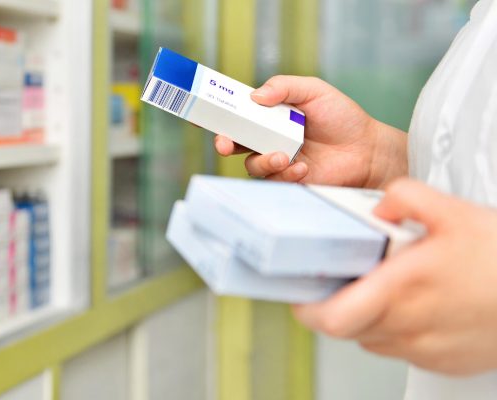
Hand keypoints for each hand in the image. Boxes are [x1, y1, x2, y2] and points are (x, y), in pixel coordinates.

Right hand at [215, 75, 406, 187]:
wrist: (367, 150)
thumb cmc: (343, 118)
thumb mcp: (314, 91)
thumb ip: (284, 87)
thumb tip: (254, 97)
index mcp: (270, 116)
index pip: (238, 114)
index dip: (218, 115)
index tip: (202, 115)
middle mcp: (268, 138)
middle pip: (234, 142)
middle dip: (223, 142)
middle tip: (224, 144)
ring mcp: (277, 160)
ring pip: (251, 164)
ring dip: (262, 161)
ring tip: (283, 156)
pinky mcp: (287, 181)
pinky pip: (273, 180)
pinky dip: (285, 174)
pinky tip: (304, 168)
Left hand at [293, 179, 496, 374]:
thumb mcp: (455, 212)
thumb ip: (407, 198)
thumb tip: (379, 205)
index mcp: (403, 287)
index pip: (332, 317)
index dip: (308, 309)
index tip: (302, 293)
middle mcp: (409, 325)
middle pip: (346, 327)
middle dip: (337, 305)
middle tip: (342, 283)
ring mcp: (426, 348)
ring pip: (372, 338)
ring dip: (367, 316)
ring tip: (386, 288)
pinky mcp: (443, 362)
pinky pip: (401, 349)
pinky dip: (396, 329)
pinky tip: (416, 305)